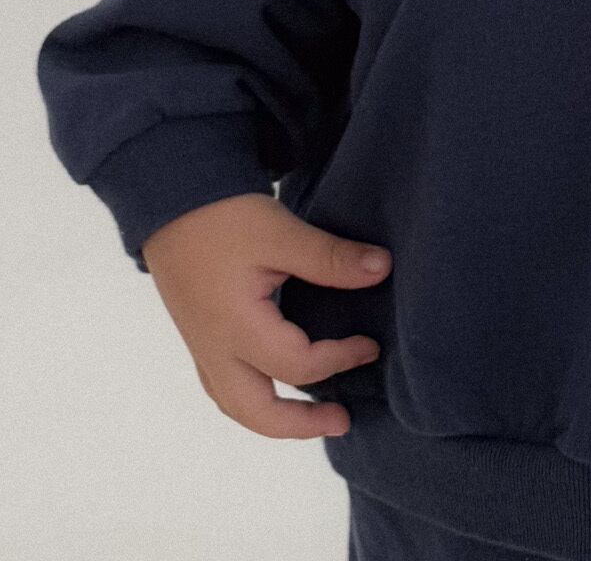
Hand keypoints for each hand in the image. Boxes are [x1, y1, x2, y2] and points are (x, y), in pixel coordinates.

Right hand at [139, 194, 389, 439]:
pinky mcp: (201, 335)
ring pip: (235, 405)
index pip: (297, 365)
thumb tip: (382, 270)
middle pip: (255, 412)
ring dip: (274, 417)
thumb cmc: (225, 217)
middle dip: (300, 425)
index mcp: (236, 329)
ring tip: (314, 418)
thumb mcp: (282, 233)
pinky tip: (278, 385)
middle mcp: (215, 349)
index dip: (340, 358)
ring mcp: (203, 346)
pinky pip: (226, 385)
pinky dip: (255, 397)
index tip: (371, 344)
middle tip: (342, 422)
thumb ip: (331, 258)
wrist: (172, 201)